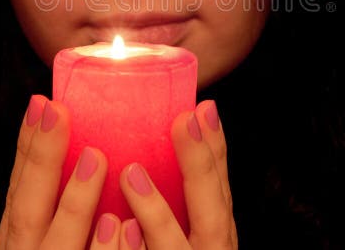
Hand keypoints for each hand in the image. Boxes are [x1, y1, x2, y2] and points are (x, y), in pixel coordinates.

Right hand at [0, 94, 137, 248]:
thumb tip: (91, 148)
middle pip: (28, 212)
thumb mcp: (53, 237)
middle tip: (57, 111)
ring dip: (77, 202)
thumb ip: (59, 204)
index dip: (26, 149)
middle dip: (42, 161)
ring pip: (62, 244)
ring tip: (95, 156)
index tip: (40, 102)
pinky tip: (127, 225)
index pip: (19, 191)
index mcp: (22, 241)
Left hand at [119, 99, 237, 249]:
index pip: (220, 190)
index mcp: (215, 238)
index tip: (205, 108)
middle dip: (199, 167)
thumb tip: (146, 155)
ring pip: (172, 245)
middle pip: (212, 216)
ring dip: (155, 210)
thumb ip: (185, 202)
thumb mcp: (190, 233)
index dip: (215, 151)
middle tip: (184, 120)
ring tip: (133, 173)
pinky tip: (123, 228)